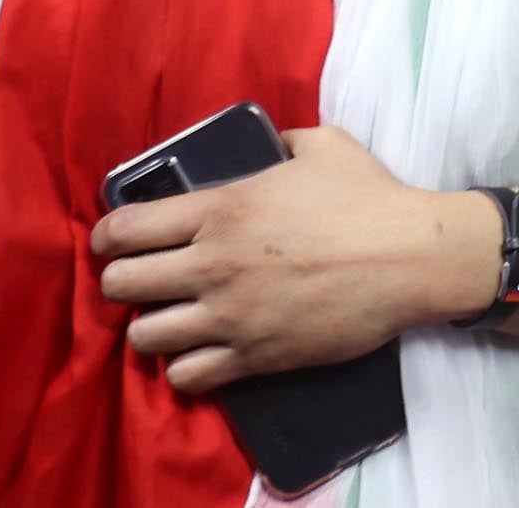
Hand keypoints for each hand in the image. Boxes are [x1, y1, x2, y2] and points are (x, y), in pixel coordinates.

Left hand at [92, 127, 453, 393]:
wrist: (412, 258)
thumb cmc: (370, 197)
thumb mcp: (323, 145)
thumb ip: (282, 141)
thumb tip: (270, 144)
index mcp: (221, 208)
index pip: (126, 228)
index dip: (106, 236)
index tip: (110, 242)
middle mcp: (213, 264)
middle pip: (122, 284)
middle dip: (122, 281)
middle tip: (143, 280)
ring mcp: (231, 315)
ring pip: (145, 337)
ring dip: (151, 328)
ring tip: (171, 319)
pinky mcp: (254, 356)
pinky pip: (186, 376)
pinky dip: (184, 367)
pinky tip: (199, 353)